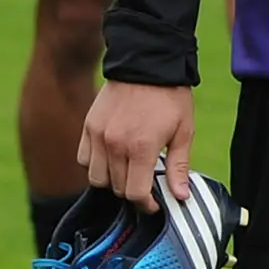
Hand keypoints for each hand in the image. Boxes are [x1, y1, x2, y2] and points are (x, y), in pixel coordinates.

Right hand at [80, 79, 194, 205]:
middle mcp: (115, 144)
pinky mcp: (88, 127)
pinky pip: (84, 159)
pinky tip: (112, 158)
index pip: (135, 193)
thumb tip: (181, 196)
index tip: (153, 203)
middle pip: (117, 188)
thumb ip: (178, 167)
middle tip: (145, 184)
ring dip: (112, 181)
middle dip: (132, 192)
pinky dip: (96, 165)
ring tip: (128, 171)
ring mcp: (98, 136)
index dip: (146, 204)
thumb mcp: (184, 132)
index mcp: (141, 148)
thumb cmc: (170, 97)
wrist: (147, 63)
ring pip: (96, 178)